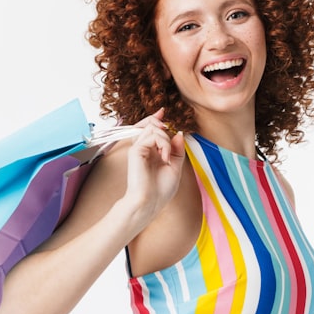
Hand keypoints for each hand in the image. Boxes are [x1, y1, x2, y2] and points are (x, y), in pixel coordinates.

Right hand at [123, 108, 185, 227]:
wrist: (149, 202)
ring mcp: (138, 148)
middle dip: (163, 126)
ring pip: (153, 128)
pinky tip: (165, 157)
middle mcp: (143, 148)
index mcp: (151, 152)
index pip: (150, 129)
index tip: (162, 111)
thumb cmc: (160, 190)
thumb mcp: (175, 167)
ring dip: (166, 140)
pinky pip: (153, 135)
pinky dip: (164, 144)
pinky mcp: (135, 150)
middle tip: (168, 140)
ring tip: (168, 156)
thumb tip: (178, 133)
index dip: (156, 119)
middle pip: (150, 124)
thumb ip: (177, 150)